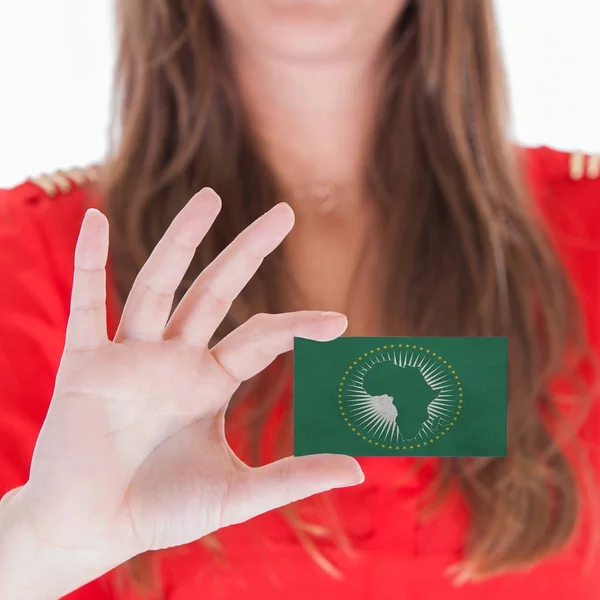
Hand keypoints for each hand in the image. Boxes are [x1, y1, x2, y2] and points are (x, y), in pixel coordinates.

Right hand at [17, 189, 363, 568]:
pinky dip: (87, 262)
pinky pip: (86, 304)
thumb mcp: (234, 493)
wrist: (92, 530)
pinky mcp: (85, 363)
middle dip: (248, 252)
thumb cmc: (160, 511)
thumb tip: (359, 471)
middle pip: (215, 291)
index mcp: (210, 382)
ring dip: (182, 240)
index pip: (262, 338)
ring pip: (158, 285)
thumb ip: (292, 478)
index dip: (299, 326)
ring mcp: (131, 356)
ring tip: (210, 197)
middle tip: (285, 212)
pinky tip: (95, 220)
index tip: (341, 322)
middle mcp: (175, 359)